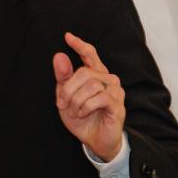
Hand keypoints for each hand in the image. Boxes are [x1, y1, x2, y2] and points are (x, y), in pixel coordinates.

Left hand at [52, 32, 125, 161]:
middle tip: (61, 103)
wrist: (94, 141)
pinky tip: (82, 113)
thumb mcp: (66, 98)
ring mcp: (115, 91)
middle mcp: (108, 78)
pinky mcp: (117, 104)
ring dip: (76, 100)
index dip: (79, 44)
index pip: (90, 54)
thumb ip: (63, 77)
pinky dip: (85, 107)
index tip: (67, 36)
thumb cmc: (82, 117)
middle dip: (68, 89)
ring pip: (91, 85)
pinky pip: (99, 98)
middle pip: (84, 72)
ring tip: (74, 111)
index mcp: (96, 74)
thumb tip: (59, 55)